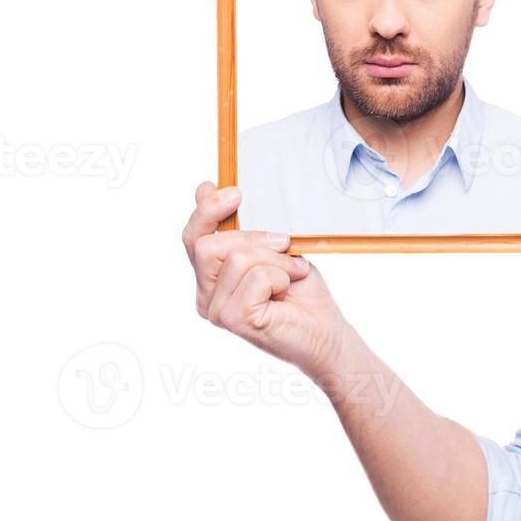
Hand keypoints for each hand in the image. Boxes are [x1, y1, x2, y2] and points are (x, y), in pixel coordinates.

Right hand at [182, 181, 351, 376]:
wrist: (328, 333)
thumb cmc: (302, 293)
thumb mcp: (273, 250)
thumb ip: (241, 228)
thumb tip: (205, 188)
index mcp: (212, 278)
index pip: (193, 238)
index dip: (207, 211)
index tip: (235, 193)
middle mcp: (206, 295)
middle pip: (207, 244)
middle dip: (253, 237)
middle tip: (285, 245)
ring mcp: (216, 310)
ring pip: (236, 258)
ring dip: (276, 260)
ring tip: (292, 275)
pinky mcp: (233, 318)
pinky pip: (256, 276)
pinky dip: (281, 276)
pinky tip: (288, 290)